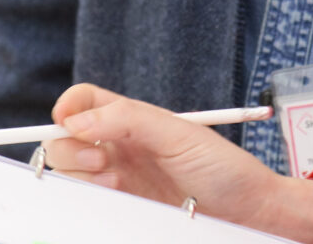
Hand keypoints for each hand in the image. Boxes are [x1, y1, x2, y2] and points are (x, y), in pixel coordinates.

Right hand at [44, 83, 312, 243]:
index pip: (86, 102)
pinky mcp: (122, 209)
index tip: (66, 120)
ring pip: (72, 172)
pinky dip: (90, 199)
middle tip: (100, 160)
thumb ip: (129, 119)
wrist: (245, 210)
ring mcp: (119, 179)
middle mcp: (120, 147)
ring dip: (79, 174)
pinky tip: (114, 198)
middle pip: (67, 139)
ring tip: (112, 180)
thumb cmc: (222, 167)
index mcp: (132, 120)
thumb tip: (79, 119)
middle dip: (69, 147)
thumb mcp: (179, 133)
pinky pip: (89, 203)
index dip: (68, 107)